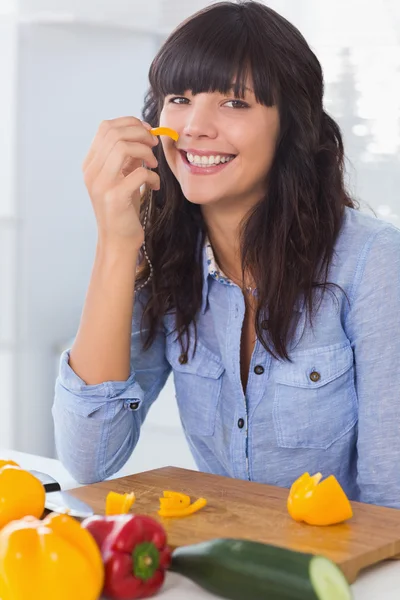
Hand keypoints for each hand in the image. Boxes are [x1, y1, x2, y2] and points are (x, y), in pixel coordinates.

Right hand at [82, 116, 159, 247]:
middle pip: (114, 134)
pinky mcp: (115, 198)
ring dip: (145, 151)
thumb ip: (125, 158)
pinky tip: (155, 186)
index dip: (129, 123)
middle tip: (154, 144)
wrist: (118, 242)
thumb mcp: (121, 178)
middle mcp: (92, 172)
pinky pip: (139, 173)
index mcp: (91, 164)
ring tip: (153, 164)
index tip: (147, 131)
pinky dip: (152, 176)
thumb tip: (141, 134)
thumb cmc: (123, 210)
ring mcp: (101, 185)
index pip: (105, 128)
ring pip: (122, 147)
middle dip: (140, 133)